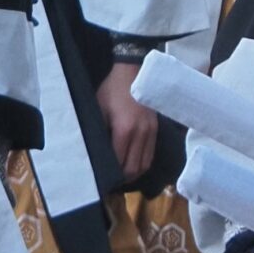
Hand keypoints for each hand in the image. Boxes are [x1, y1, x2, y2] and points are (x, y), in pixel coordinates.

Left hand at [98, 63, 158, 182]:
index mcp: (124, 130)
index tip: (104, 179)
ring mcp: (150, 131)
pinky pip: (150, 153)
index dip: (112, 174)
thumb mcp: (99, 109)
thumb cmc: (112, 90)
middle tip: (113, 181)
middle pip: (134, 168)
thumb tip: (97, 153)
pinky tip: (133, 162)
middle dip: (124, 178)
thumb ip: (100, 132)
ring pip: (145, 163)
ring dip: (135, 173)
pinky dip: (142, 162)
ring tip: (123, 175)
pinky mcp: (155, 128)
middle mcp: (141, 134)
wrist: (133, 71)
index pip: (120, 162)